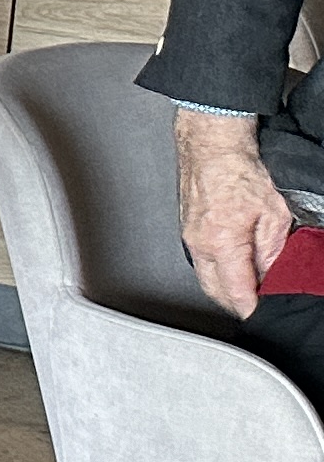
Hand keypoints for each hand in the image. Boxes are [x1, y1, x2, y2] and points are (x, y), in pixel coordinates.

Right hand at [177, 110, 297, 319]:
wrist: (211, 147)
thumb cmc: (238, 171)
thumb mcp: (274, 214)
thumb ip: (274, 251)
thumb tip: (274, 277)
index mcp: (222, 243)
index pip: (237, 292)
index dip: (253, 308)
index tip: (265, 314)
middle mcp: (200, 245)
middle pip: (216, 292)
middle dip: (237, 304)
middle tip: (259, 305)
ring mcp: (190, 239)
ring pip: (206, 279)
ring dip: (226, 288)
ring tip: (250, 287)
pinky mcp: (187, 231)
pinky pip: (201, 263)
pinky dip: (217, 272)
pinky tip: (233, 266)